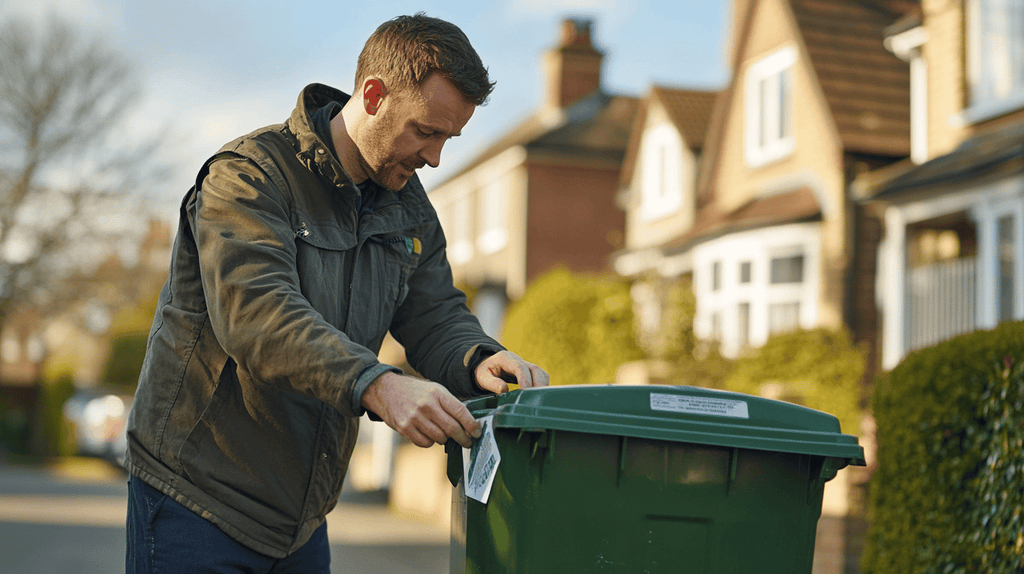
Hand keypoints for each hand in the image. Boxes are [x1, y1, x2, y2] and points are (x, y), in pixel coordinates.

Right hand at [361, 372, 479, 447]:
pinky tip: (428, 434)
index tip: (477, 433)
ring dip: (445, 439)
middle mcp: (426, 405)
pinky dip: (430, 442)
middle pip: (452, 428)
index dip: (471, 425)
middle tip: (468, 442)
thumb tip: (468, 422)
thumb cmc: (415, 391)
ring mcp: (414, 417)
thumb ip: (449, 403)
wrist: (386, 390)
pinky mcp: (404, 428)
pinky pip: (425, 443)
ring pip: (439, 438)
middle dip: (463, 438)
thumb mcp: (434, 389)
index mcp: (436, 393)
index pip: (460, 411)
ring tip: (443, 434)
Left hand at [474, 350, 549, 393]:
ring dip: (542, 386)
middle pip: (535, 369)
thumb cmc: (484, 372)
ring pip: (541, 373)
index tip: (525, 393)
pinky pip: (541, 377)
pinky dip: (542, 386)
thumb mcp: (482, 377)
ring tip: (538, 400)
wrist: (486, 366)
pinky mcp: (530, 372)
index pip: (520, 367)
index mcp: (506, 358)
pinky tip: (537, 397)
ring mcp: (526, 364)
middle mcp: (518, 360)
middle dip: (537, 384)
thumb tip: (504, 390)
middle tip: (535, 400)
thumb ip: (492, 383)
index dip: (525, 380)